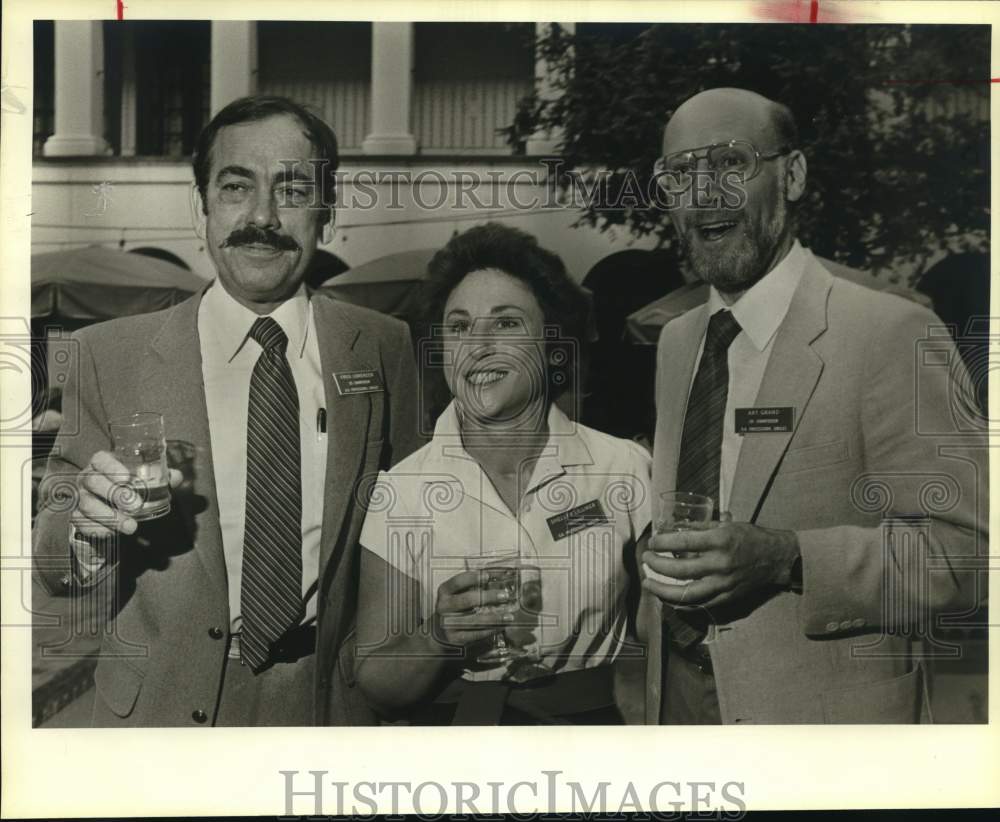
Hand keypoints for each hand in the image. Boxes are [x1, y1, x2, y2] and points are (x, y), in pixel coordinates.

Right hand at [71, 451, 182, 539]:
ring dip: (110, 516)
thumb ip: (161, 477)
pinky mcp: (76, 515)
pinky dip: (98, 529)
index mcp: (102, 464)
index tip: (128, 478)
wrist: (108, 508)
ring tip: (131, 526)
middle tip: (136, 506)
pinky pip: (82, 522)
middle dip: (115, 494)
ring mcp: (80, 497)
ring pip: (87, 504)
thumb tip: (176, 477)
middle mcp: (87, 478)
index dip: (111, 467)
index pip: (100, 459)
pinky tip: (113, 533)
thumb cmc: (128, 488)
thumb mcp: (144, 480)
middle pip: (93, 481)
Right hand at [432, 569, 514, 648]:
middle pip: (467, 600)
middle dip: (488, 597)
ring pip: (473, 620)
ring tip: (508, 616)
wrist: (440, 629)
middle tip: (505, 596)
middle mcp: (443, 606)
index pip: (458, 582)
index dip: (473, 578)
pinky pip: (474, 635)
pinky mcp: (454, 638)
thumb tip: (499, 576)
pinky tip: (500, 627)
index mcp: (444, 591)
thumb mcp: (459, 592)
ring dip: (493, 618)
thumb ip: (474, 585)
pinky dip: (489, 631)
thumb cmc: (455, 605)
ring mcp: (447, 623)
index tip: (488, 576)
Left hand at [641, 521, 799, 610]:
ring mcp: (723, 584)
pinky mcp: (726, 597)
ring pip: (687, 593)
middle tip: (646, 560)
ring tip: (648, 583)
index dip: (662, 544)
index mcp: (719, 541)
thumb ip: (699, 528)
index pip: (682, 543)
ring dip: (663, 590)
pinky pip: (699, 603)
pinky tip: (667, 597)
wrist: (776, 558)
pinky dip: (680, 602)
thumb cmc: (749, 537)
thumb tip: (672, 529)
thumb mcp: (725, 525)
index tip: (651, 544)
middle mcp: (720, 564)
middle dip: (657, 566)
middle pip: (680, 570)